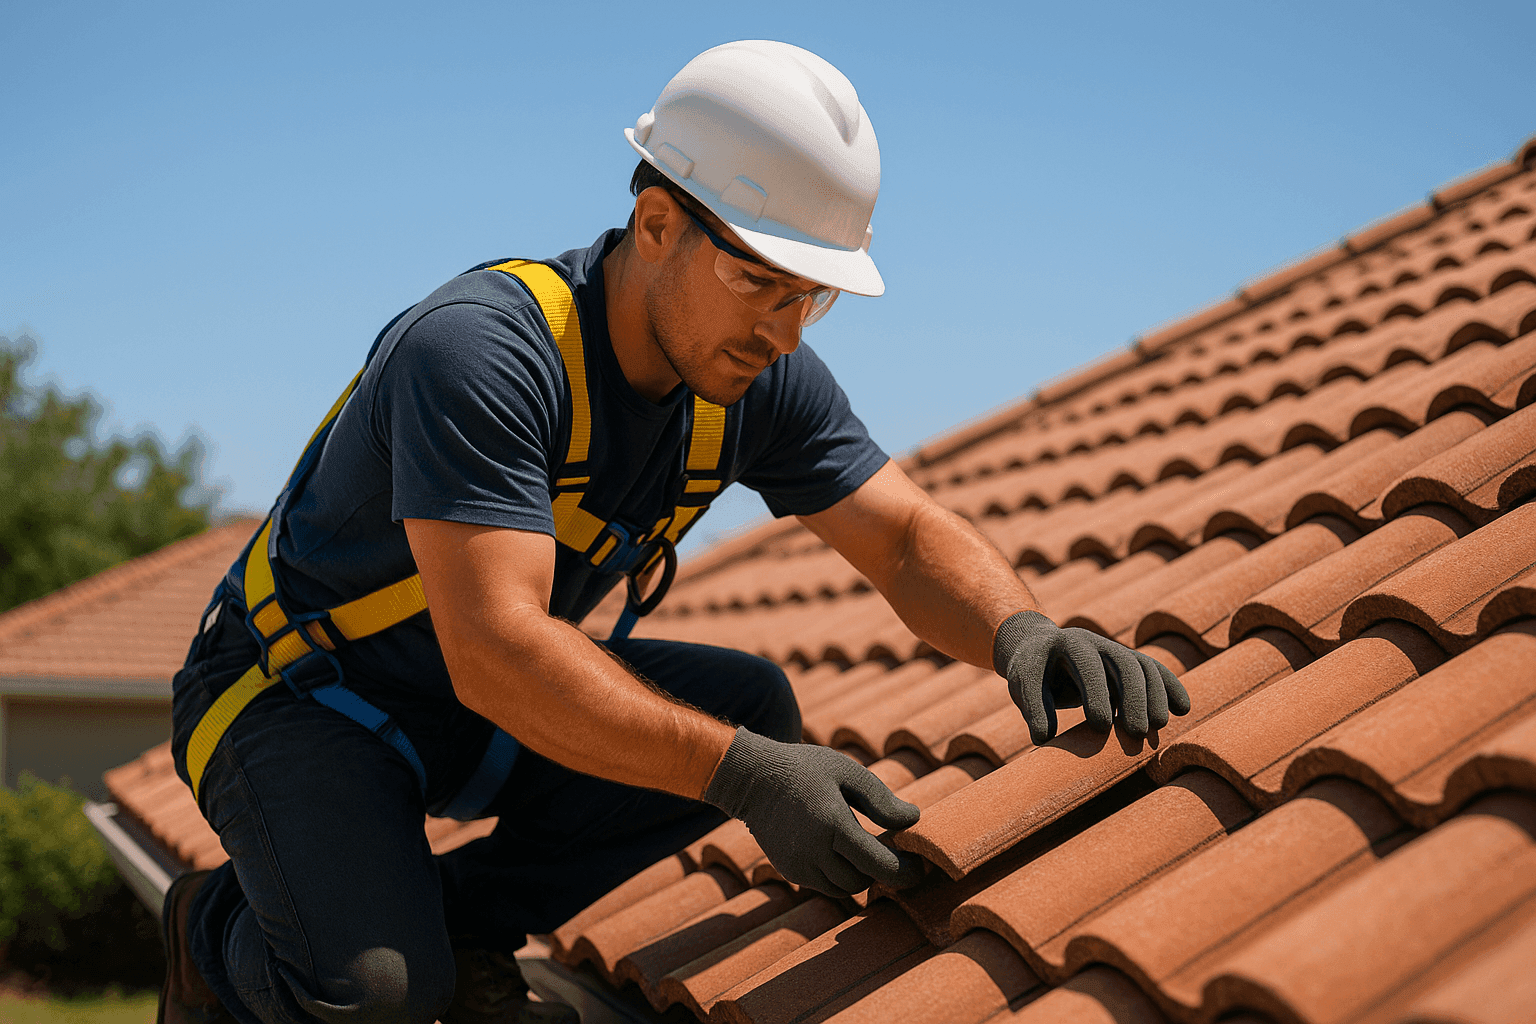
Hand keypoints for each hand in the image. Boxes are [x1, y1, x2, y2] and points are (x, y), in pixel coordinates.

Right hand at [702, 727, 925, 896]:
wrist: (752, 779)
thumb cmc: (804, 770)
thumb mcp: (846, 772)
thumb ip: (881, 799)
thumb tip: (914, 820)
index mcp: (833, 824)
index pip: (879, 865)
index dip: (904, 873)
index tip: (919, 869)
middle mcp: (814, 851)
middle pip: (863, 881)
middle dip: (880, 871)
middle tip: (891, 851)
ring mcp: (799, 865)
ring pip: (844, 889)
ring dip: (860, 876)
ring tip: (864, 849)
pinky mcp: (789, 871)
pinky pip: (824, 886)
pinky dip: (838, 875)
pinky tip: (840, 851)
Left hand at [993, 610, 1190, 744]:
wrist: (1040, 646)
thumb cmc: (1030, 671)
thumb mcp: (1023, 685)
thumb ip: (1032, 709)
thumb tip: (1043, 738)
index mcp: (1064, 643)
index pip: (1086, 664)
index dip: (1096, 693)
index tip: (1102, 726)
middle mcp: (1092, 641)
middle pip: (1122, 662)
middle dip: (1133, 696)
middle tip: (1137, 732)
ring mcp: (1111, 648)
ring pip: (1142, 666)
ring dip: (1154, 695)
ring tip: (1158, 726)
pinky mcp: (1125, 660)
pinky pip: (1152, 669)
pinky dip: (1169, 686)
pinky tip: (1183, 708)